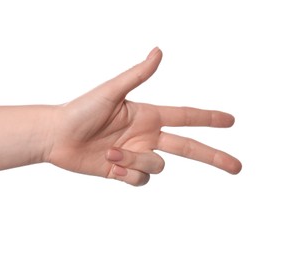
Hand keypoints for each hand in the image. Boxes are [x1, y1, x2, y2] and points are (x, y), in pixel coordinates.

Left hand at [46, 47, 241, 185]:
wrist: (56, 137)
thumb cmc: (79, 110)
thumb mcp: (110, 91)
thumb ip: (137, 75)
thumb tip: (159, 51)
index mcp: (147, 116)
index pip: (185, 117)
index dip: (208, 119)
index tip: (231, 121)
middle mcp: (145, 135)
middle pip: (188, 148)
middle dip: (213, 157)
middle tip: (236, 167)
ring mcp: (135, 154)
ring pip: (157, 166)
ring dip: (136, 161)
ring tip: (111, 152)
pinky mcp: (122, 171)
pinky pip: (139, 179)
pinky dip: (127, 173)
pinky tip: (110, 165)